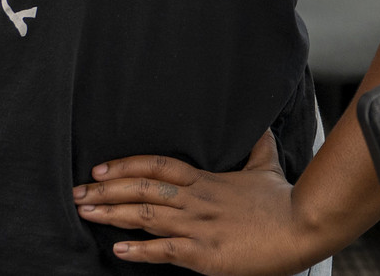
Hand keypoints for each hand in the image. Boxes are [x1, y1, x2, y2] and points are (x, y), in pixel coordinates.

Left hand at [71, 131, 328, 273]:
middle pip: (142, 188)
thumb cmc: (283, 201)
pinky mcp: (207, 255)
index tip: (99, 169)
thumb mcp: (265, 166)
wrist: (303, 227)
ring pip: (147, 216)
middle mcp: (196, 200)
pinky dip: (141, 250)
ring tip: (84, 212)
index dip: (125, 165)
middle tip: (76, 193)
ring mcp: (199, 227)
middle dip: (105, 191)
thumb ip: (256, 147)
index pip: (156, 165)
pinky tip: (119, 249)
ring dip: (112, 214)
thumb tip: (259, 125)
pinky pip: (166, 251)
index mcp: (205, 180)